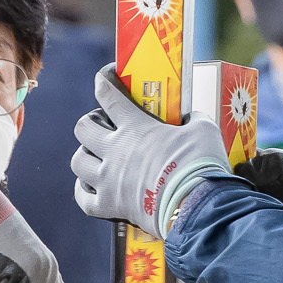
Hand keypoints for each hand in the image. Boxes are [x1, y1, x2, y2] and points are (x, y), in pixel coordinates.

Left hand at [71, 68, 231, 236]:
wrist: (197, 206)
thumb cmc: (201, 165)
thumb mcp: (204, 129)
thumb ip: (192, 118)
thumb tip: (190, 118)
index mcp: (136, 127)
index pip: (108, 94)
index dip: (104, 80)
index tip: (106, 76)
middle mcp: (115, 151)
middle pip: (83, 127)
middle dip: (91, 122)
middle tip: (104, 125)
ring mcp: (108, 180)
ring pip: (78, 161)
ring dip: (85, 155)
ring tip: (97, 156)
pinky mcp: (110, 206)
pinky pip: (82, 198)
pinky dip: (83, 191)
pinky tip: (90, 187)